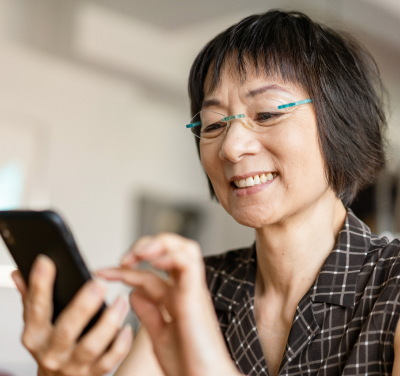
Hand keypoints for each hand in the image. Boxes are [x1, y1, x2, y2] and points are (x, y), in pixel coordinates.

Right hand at [12, 255, 132, 375]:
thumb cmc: (49, 345)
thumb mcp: (37, 323)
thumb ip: (31, 298)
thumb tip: (20, 273)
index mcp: (35, 335)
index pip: (36, 308)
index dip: (40, 284)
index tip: (46, 262)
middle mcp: (52, 352)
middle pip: (67, 329)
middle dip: (84, 306)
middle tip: (99, 284)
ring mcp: (73, 364)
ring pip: (92, 346)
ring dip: (109, 322)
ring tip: (120, 301)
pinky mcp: (93, 374)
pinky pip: (109, 360)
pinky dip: (120, 344)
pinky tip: (127, 327)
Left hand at [97, 234, 239, 375]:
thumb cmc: (187, 363)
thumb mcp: (159, 334)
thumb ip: (149, 312)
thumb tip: (133, 292)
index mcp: (176, 298)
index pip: (149, 274)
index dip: (123, 270)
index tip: (101, 273)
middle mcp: (185, 289)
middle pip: (172, 250)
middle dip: (145, 246)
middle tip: (123, 259)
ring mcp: (192, 289)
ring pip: (183, 248)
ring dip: (158, 244)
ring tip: (137, 254)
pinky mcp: (196, 294)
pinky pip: (187, 262)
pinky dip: (169, 255)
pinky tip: (152, 261)